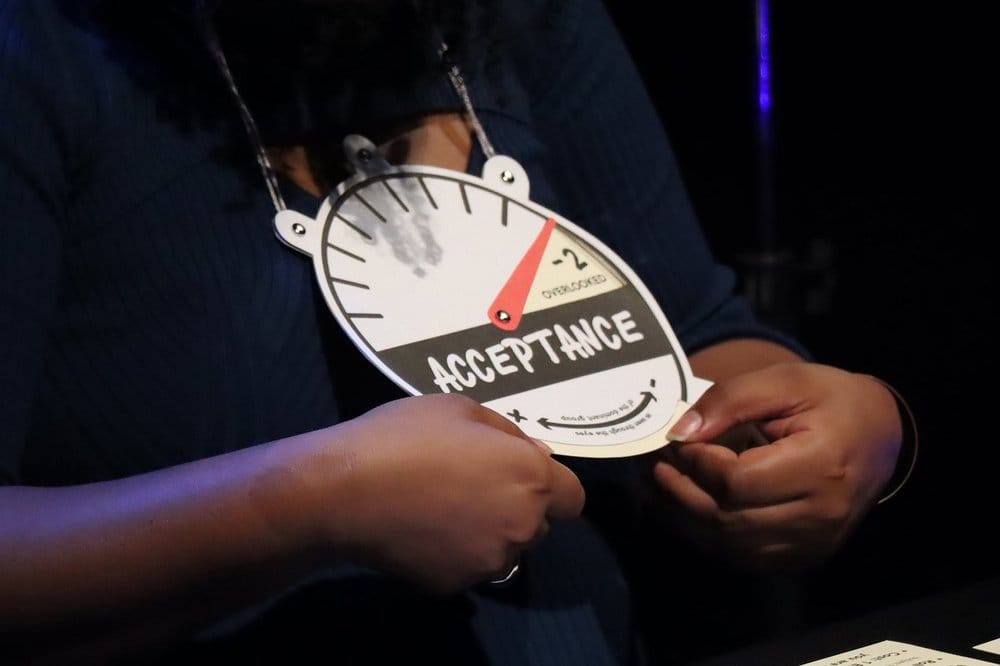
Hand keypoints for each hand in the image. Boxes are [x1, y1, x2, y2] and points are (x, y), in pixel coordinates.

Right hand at [315, 394, 584, 592]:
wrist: (344, 490)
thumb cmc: (404, 436)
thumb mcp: (460, 409)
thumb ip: (508, 434)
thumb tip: (535, 453)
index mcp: (530, 476)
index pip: (572, 498)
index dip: (551, 486)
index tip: (520, 475)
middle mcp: (521, 525)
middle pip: (540, 524)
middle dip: (518, 507)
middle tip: (472, 485)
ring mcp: (488, 560)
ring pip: (505, 549)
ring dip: (489, 533)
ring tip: (443, 508)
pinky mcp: (455, 585)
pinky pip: (468, 567)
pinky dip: (455, 553)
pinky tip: (422, 530)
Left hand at [651, 362, 901, 569]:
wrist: (882, 435)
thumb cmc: (831, 401)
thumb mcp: (784, 380)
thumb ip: (730, 400)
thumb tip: (680, 432)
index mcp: (821, 465)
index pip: (738, 481)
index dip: (697, 464)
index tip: (675, 441)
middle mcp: (821, 514)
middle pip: (729, 519)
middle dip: (681, 492)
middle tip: (655, 465)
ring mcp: (815, 541)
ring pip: (731, 546)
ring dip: (686, 519)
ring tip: (662, 487)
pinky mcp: (807, 554)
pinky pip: (745, 556)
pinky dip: (709, 536)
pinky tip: (688, 509)